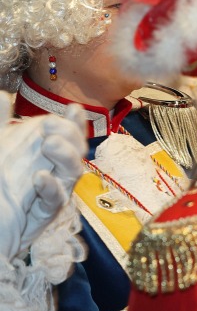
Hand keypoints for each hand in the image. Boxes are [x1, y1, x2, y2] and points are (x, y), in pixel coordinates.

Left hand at [0, 105, 86, 259]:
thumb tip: (3, 95)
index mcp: (42, 154)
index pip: (66, 134)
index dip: (74, 121)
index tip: (74, 109)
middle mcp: (52, 171)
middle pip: (76, 151)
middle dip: (71, 135)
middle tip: (53, 126)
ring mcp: (50, 193)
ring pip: (72, 174)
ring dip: (66, 157)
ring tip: (50, 144)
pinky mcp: (43, 215)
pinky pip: (54, 201)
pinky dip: (50, 188)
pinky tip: (39, 178)